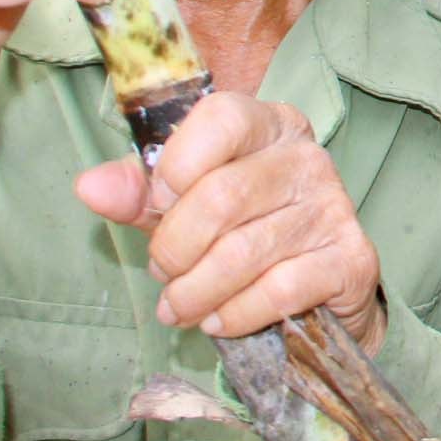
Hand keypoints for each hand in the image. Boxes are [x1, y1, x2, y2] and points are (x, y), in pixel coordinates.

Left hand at [76, 93, 384, 348]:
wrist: (320, 287)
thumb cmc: (241, 231)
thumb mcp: (184, 203)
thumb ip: (139, 192)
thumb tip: (89, 187)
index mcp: (267, 124)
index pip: (222, 118)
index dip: (178, 164)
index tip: (157, 202)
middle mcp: (307, 158)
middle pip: (222, 197)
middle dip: (175, 249)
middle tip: (162, 275)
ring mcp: (334, 208)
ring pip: (243, 253)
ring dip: (195, 292)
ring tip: (178, 308)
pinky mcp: (352, 259)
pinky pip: (278, 290)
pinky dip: (236, 315)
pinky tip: (219, 321)